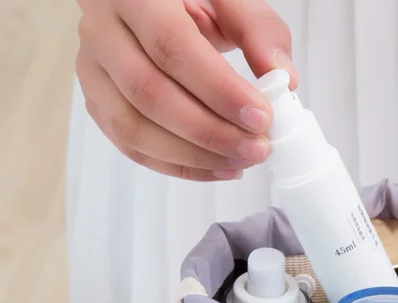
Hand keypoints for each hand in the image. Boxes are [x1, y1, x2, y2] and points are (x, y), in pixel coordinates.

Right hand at [76, 0, 296, 180]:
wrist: (149, 1)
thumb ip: (259, 30)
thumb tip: (283, 79)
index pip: (171, 47)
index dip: (219, 90)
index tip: (261, 117)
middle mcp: (100, 29)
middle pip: (149, 94)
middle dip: (210, 131)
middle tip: (257, 148)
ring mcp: (92, 69)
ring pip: (134, 128)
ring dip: (195, 156)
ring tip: (242, 161)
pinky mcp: (98, 102)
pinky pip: (132, 147)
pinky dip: (180, 166)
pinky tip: (220, 168)